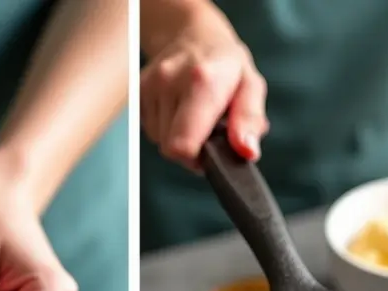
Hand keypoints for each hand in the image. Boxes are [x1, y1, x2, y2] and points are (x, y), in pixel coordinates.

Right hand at [141, 3, 267, 168]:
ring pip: (158, 140)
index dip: (196, 158)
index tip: (211, 150)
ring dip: (177, 136)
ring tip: (192, 113)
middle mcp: (170, 80)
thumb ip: (249, 121)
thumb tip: (247, 151)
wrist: (193, 35)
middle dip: (190, 148)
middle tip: (206, 129)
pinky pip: (149, 129)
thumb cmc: (227, 65)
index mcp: (203, 81)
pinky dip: (165, 126)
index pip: (182, 145)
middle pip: (170, 148)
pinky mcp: (137, 91)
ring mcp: (149, 85)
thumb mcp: (251, 87)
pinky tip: (177, 108)